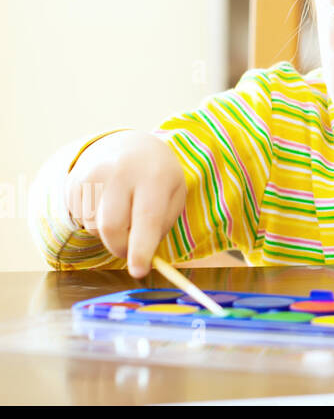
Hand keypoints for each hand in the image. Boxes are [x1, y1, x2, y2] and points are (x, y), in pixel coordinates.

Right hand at [65, 130, 185, 277]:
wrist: (130, 146)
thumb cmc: (158, 177)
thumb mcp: (174, 195)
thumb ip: (161, 225)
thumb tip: (142, 258)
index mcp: (154, 176)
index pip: (146, 219)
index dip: (141, 249)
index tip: (139, 272)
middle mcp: (122, 172)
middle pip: (112, 227)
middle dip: (121, 249)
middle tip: (130, 251)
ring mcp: (94, 174)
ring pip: (95, 227)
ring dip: (110, 234)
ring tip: (124, 212)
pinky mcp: (75, 181)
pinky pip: (82, 219)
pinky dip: (96, 222)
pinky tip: (108, 204)